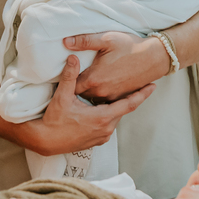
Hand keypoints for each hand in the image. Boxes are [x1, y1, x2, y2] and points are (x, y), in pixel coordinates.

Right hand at [30, 55, 154, 156]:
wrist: (45, 141)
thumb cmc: (54, 120)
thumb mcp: (62, 97)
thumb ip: (70, 76)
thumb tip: (73, 57)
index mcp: (102, 117)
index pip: (129, 104)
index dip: (142, 94)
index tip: (153, 86)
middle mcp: (106, 129)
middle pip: (123, 109)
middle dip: (129, 97)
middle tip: (136, 84)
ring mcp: (101, 136)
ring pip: (115, 117)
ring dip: (117, 106)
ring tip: (119, 95)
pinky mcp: (96, 141)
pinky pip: (108, 125)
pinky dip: (109, 115)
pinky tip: (103, 108)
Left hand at [65, 32, 170, 102]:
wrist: (155, 57)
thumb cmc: (130, 46)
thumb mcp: (106, 39)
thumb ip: (84, 41)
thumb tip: (66, 42)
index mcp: (94, 78)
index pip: (71, 86)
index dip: (66, 81)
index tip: (63, 77)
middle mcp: (102, 91)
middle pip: (81, 94)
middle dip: (75, 89)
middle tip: (70, 82)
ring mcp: (112, 96)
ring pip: (92, 99)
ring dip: (88, 94)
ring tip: (82, 87)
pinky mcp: (121, 97)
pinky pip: (105, 101)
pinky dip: (100, 96)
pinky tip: (99, 88)